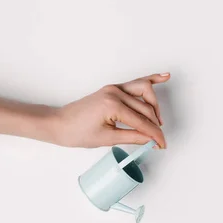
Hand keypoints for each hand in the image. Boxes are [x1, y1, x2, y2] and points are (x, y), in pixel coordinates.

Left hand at [52, 73, 169, 147]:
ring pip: (145, 91)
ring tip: (159, 121)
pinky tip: (163, 77)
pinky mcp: (113, 89)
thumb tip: (151, 140)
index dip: (155, 135)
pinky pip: (136, 84)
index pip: (142, 122)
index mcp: (113, 105)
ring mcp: (114, 88)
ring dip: (155, 106)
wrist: (59, 124)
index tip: (162, 145)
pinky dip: (150, 81)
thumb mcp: (107, 139)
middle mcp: (115, 93)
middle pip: (146, 108)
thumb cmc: (77, 132)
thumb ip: (133, 137)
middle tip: (159, 140)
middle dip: (156, 126)